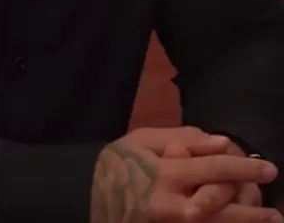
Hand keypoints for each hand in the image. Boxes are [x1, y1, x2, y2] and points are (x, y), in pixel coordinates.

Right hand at [90, 126, 280, 222]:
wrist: (84, 197)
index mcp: (166, 174)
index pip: (214, 170)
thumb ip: (182, 138)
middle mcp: (171, 206)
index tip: (268, 168)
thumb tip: (221, 142)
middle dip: (251, 211)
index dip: (244, 168)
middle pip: (221, 210)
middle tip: (275, 212)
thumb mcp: (143, 140)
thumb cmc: (117, 163)